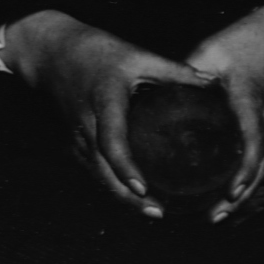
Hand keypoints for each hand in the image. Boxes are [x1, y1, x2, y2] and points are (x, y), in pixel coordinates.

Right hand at [9, 11, 212, 218]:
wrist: (52, 53)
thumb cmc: (99, 51)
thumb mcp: (137, 55)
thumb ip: (173, 71)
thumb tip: (210, 83)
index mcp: (104, 102)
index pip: (111, 141)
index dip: (125, 167)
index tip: (143, 188)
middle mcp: (87, 125)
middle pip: (103, 170)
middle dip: (128, 197)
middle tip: (158, 212)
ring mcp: (77, 137)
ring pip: (97, 176)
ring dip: (121, 197)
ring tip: (152, 211)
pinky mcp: (76, 143)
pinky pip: (94, 170)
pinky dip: (112, 185)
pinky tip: (134, 196)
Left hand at [179, 6, 263, 219]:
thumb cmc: (243, 42)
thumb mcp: (212, 50)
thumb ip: (188, 73)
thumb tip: (160, 98)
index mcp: (248, 101)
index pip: (252, 140)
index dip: (244, 168)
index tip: (231, 190)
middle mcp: (262, 119)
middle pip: (258, 166)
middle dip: (240, 196)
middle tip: (214, 217)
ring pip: (259, 168)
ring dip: (241, 195)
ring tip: (215, 216)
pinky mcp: (261, 129)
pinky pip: (256, 160)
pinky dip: (243, 182)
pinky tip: (222, 196)